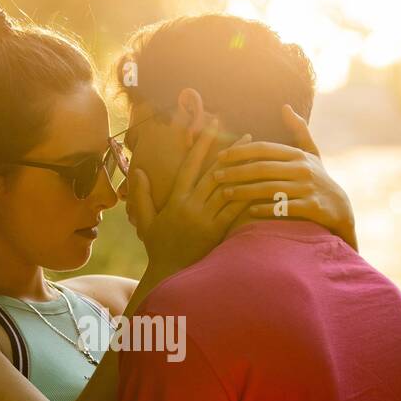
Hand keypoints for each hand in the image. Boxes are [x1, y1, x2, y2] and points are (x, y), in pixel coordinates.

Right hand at [127, 116, 250, 274]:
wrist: (169, 274)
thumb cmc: (158, 248)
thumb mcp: (146, 220)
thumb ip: (141, 195)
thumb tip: (138, 170)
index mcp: (176, 199)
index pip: (191, 164)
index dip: (203, 143)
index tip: (214, 126)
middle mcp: (191, 205)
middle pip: (215, 172)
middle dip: (233, 152)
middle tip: (249, 136)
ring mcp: (205, 218)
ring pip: (228, 188)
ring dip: (245, 171)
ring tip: (261, 158)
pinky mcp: (217, 232)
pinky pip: (235, 210)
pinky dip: (249, 196)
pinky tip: (262, 186)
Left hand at [210, 104, 357, 250]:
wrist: (339, 207)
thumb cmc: (318, 178)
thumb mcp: (311, 152)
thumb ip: (298, 130)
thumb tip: (285, 106)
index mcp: (297, 154)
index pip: (264, 149)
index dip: (240, 151)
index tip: (220, 156)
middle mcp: (302, 169)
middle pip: (262, 168)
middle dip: (236, 171)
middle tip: (215, 175)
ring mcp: (307, 188)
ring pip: (270, 188)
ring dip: (245, 191)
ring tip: (225, 194)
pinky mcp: (311, 207)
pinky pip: (284, 208)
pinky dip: (266, 209)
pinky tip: (249, 211)